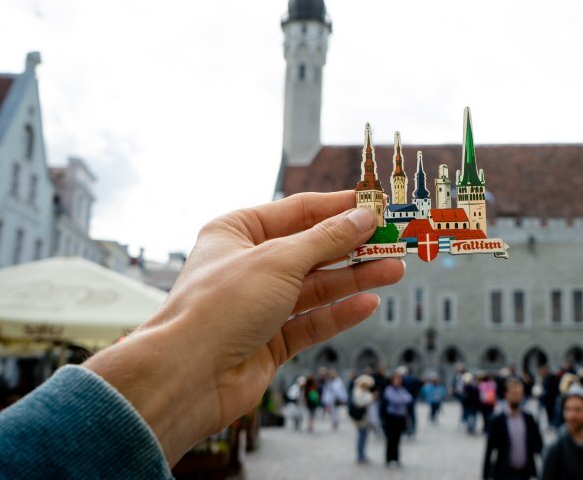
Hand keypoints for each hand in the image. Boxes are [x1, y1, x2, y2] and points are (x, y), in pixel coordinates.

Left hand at [85, 191, 404, 463]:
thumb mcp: (279, 260)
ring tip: (394, 269)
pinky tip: (368, 303)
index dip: (338, 207)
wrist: (188, 376)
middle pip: (312, 250)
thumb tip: (362, 218)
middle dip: (353, 246)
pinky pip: (313, 321)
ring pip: (317, 287)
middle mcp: (248, 266)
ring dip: (356, 278)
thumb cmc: (216, 307)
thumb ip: (326, 239)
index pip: (297, 211)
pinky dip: (341, 312)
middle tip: (393, 240)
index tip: (374, 205)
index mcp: (236, 232)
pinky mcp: (271, 341)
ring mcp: (260, 305)